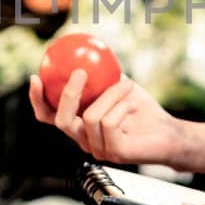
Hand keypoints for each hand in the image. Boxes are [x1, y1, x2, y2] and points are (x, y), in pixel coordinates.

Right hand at [29, 72, 190, 167]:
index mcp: (79, 126)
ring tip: (126, 84)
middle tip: (79, 72)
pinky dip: (122, 106)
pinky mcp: (114, 153)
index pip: (48, 116)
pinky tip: (133, 103)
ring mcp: (98, 149)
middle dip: (68, 95)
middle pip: (61, 121)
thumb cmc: (142, 109)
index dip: (37, 99)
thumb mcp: (117, 85)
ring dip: (110, 95)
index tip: (36, 76)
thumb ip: (98, 74)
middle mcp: (84, 140)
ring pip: (90, 116)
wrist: (168, 132)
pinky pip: (109, 123)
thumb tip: (82, 51)